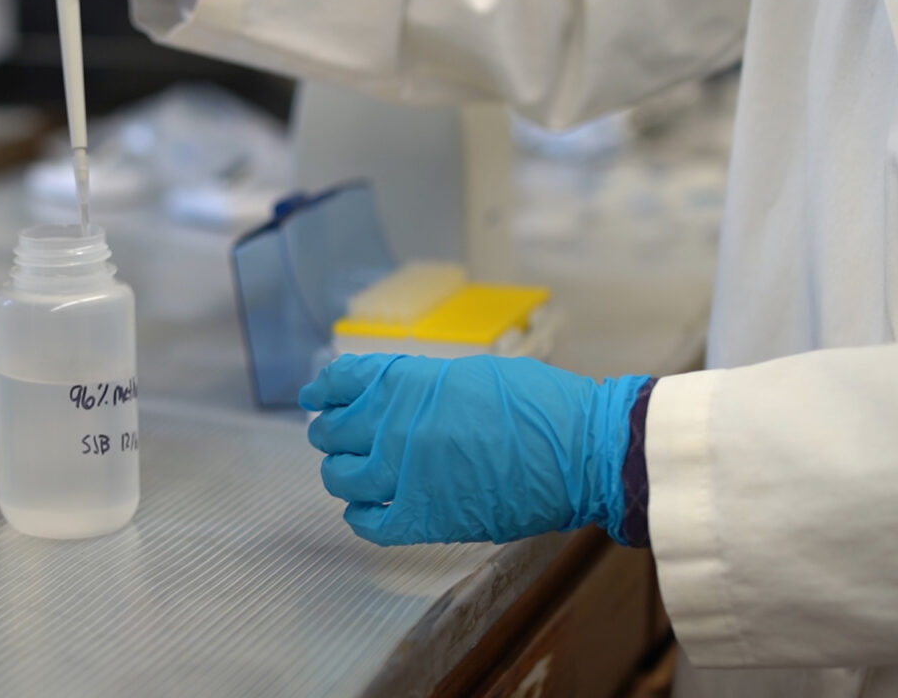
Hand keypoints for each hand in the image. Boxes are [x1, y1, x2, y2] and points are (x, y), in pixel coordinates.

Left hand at [301, 354, 651, 545]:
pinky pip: (367, 522)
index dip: (325, 391)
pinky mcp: (422, 519)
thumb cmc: (539, 406)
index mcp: (406, 383)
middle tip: (335, 437)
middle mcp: (392, 427)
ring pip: (340, 478)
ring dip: (341, 473)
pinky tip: (365, 509)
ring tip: (351, 472)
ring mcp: (402, 475)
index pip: (341, 383)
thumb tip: (399, 399)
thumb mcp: (472, 374)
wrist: (579, 451)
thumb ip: (424, 386)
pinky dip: (359, 516)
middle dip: (330, 433)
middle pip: (331, 432)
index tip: (318, 396)